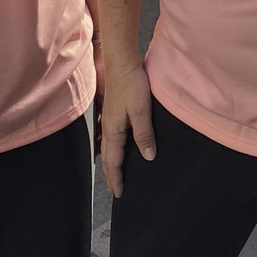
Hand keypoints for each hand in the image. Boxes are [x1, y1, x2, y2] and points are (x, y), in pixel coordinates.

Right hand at [100, 54, 155, 197]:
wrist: (122, 63)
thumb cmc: (131, 85)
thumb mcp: (141, 111)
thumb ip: (144, 134)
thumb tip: (148, 157)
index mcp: (114, 131)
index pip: (113, 161)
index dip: (116, 178)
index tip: (119, 194)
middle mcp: (108, 127)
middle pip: (108, 157)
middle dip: (111, 175)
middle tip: (116, 189)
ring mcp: (109, 119)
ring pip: (109, 147)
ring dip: (112, 162)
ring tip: (116, 173)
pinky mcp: (113, 111)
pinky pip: (112, 137)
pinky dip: (114, 148)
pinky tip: (120, 146)